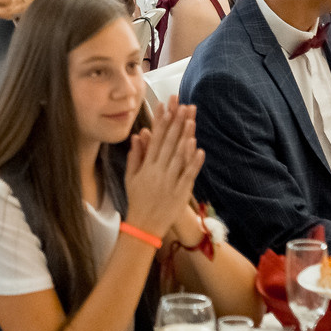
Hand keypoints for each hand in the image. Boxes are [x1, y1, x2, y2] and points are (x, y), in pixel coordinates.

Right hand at [121, 100, 204, 243]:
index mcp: (146, 166)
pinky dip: (193, 162)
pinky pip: (188, 174)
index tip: (167, 105)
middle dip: (176, 122)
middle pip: (169, 142)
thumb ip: (135, 155)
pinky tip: (198, 148)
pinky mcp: (180, 191)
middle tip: (183, 104)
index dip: (162, 121)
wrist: (144, 226)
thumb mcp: (131, 177)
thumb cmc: (137, 200)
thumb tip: (138, 135)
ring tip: (191, 119)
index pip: (156, 138)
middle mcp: (158, 171)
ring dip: (185, 136)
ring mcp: (170, 181)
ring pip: (179, 155)